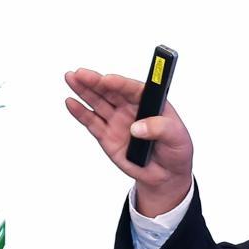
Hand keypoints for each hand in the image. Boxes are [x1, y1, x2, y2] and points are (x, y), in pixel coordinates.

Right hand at [64, 67, 193, 215]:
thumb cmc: (176, 150)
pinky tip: (71, 102)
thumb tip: (137, 127)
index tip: (108, 79)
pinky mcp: (107, 136)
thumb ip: (161, 129)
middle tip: (81, 73)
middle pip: (111, 91)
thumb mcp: (178, 138)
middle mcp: (131, 108)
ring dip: (84, 90)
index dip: (120, 83)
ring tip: (71, 78)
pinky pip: (91, 122)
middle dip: (95, 81)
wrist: (167, 175)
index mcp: (150, 103)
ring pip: (98, 102)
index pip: (133, 89)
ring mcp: (117, 121)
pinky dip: (80, 112)